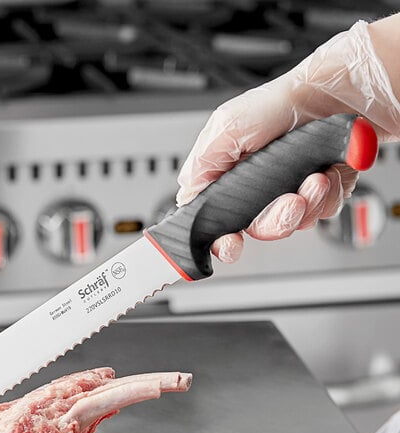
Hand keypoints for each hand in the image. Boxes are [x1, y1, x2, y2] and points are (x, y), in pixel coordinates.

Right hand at [177, 20, 399, 262]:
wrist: (337, 96)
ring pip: (294, 225)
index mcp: (228, 178)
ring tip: (314, 178)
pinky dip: (328, 197)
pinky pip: (323, 213)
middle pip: (258, 229)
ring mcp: (289, 192)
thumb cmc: (283, 103)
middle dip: (275, 219)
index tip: (231, 244)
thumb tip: (187, 194)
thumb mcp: (228, 124)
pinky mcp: (319, 192)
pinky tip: (327, 175)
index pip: (217, 222)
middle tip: (288, 202)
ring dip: (307, 204)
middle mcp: (257, 190)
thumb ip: (203, 161)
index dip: (222, 239)